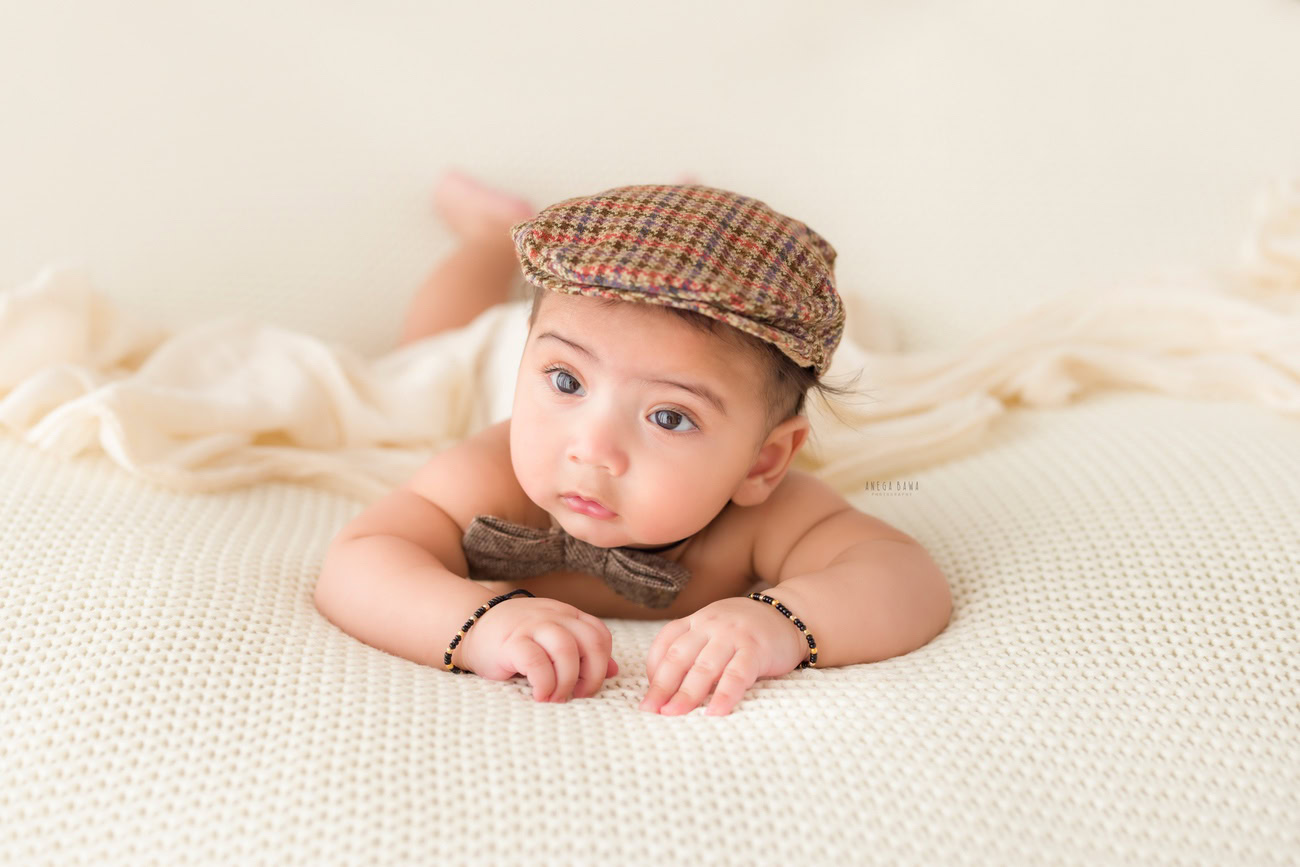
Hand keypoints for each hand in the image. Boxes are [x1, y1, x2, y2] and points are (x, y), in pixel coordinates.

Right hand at [457, 596, 618, 702]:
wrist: (471, 626)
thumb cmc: (516, 639)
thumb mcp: (552, 640)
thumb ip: (581, 652)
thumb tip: (613, 670)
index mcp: (567, 616)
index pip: (600, 635)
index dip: (600, 664)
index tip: (587, 687)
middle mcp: (554, 617)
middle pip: (590, 641)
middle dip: (591, 675)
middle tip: (577, 696)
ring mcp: (532, 626)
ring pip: (567, 649)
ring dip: (567, 681)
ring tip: (557, 698)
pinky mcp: (511, 642)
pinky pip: (536, 661)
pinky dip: (544, 683)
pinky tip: (540, 696)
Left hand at [638, 596, 807, 715]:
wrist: (790, 615)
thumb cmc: (746, 631)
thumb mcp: (715, 630)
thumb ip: (694, 650)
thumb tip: (666, 687)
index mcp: (697, 620)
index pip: (665, 642)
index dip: (652, 669)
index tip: (649, 695)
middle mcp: (711, 624)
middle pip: (679, 656)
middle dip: (661, 686)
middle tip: (649, 710)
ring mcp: (733, 635)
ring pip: (704, 667)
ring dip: (686, 694)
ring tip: (672, 714)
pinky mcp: (756, 649)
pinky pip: (737, 675)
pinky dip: (724, 695)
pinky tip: (714, 713)